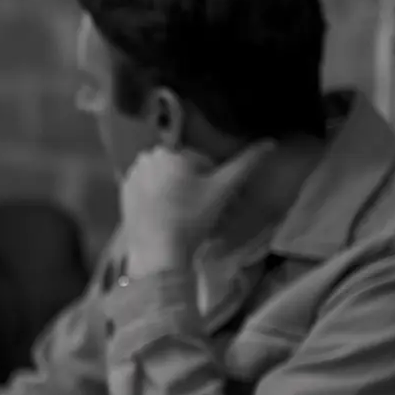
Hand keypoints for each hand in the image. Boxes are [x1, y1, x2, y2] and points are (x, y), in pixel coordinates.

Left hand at [118, 140, 275, 275]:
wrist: (158, 252)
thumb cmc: (192, 218)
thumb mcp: (223, 189)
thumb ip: (247, 163)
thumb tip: (270, 143)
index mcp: (169, 151)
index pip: (202, 163)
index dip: (214, 183)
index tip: (217, 203)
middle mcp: (146, 157)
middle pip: (181, 171)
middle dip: (195, 187)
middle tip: (202, 213)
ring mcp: (132, 176)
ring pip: (165, 180)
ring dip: (178, 193)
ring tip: (186, 217)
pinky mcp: (123, 194)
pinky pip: (148, 191)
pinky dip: (158, 200)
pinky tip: (167, 218)